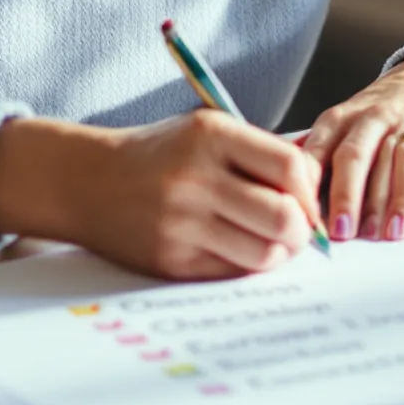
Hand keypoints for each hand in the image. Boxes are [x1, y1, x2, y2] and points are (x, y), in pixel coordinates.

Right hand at [0, 110, 324, 279]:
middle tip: (296, 232)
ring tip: (267, 243)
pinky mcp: (170, 259)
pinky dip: (243, 264)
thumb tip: (318, 196)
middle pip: (284, 217)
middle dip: (302, 232)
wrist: (85, 182)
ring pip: (263, 254)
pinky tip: (233, 250)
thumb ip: (259, 155)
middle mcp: (195, 177)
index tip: (307, 202)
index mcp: (210, 135)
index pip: (292, 168)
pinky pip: (231, 272)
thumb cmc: (160, 156)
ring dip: (277, 254)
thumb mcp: (205, 132)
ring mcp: (180, 222)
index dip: (311, 192)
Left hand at [303, 56, 403, 241]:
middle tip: (345, 233)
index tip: (304, 218)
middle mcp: (376, 119)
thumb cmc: (383, 115)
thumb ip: (317, 155)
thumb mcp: (344, 124)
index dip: (310, 185)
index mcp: (342, 120)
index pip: (320, 151)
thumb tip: (281, 191)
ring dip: (399, 199)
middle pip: (358, 157)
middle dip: (349, 196)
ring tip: (392, 233)